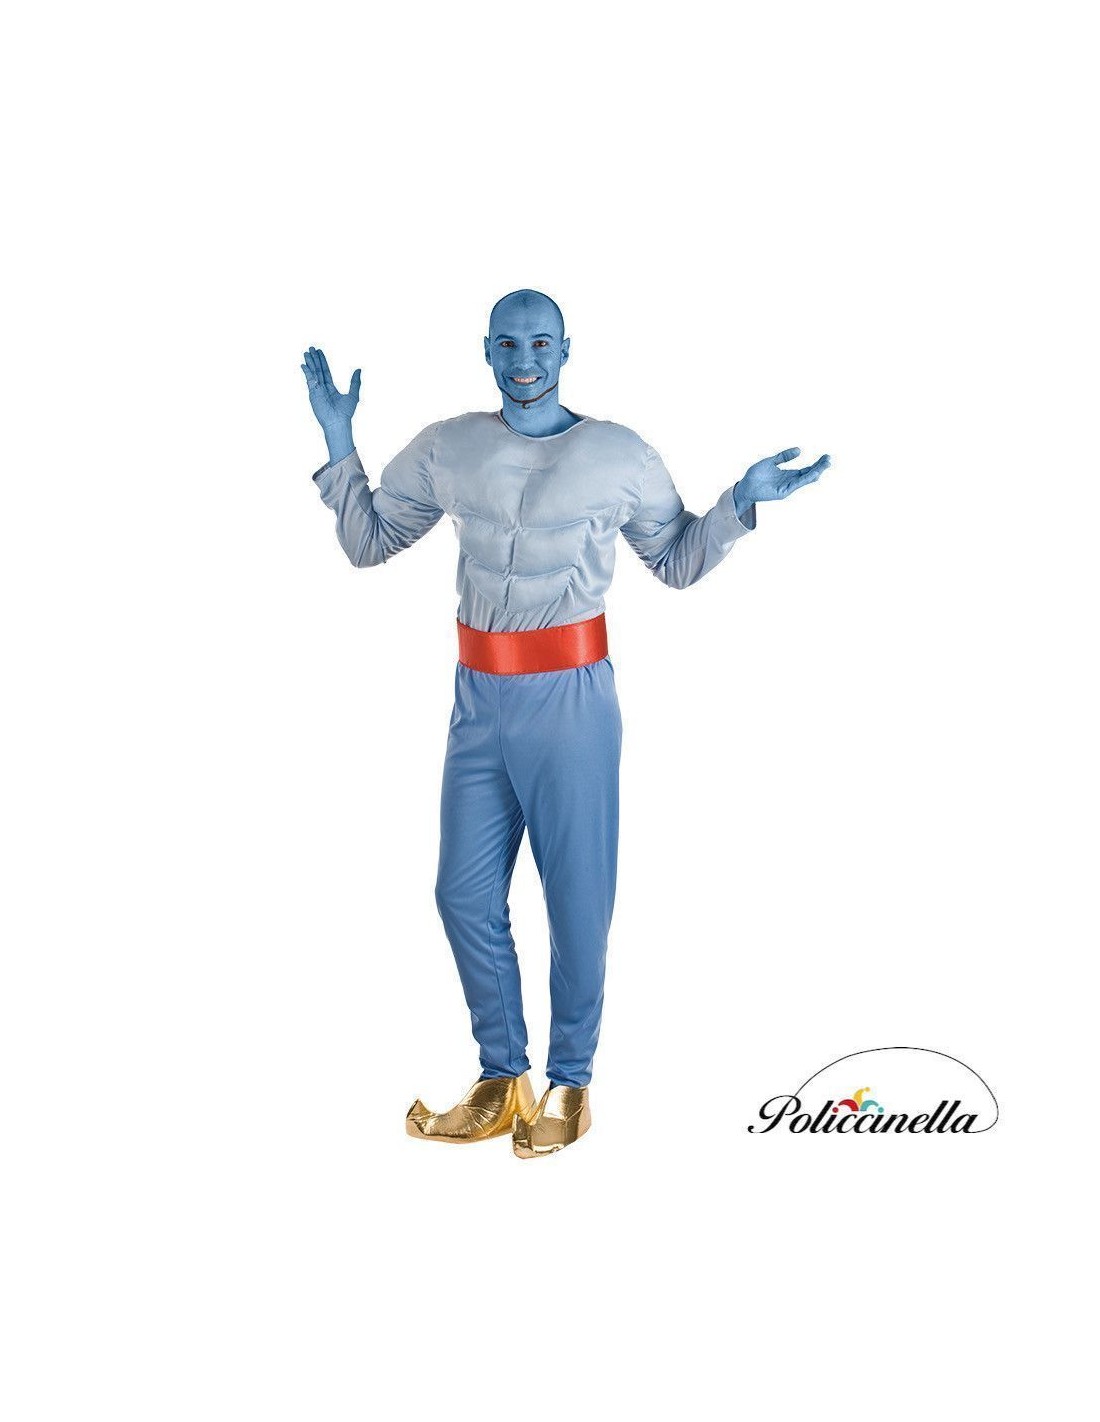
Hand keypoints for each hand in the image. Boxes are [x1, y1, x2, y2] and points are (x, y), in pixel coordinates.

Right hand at [301, 346, 359, 461]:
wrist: (338, 422)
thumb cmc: (345, 413)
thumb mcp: (353, 395)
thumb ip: (355, 382)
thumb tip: (358, 370)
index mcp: (331, 388)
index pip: (325, 372)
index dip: (322, 361)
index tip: (319, 352)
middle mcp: (322, 388)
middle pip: (318, 370)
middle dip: (314, 359)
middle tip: (311, 348)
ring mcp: (317, 391)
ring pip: (313, 373)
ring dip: (310, 363)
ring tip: (307, 353)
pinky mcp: (313, 394)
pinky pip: (309, 380)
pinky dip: (307, 372)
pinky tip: (304, 365)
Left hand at [734, 448, 830, 519]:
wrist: (745, 486)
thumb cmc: (755, 475)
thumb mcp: (771, 461)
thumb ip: (784, 456)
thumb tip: (799, 450)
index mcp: (788, 474)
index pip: (806, 469)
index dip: (816, 464)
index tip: (826, 456)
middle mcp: (790, 481)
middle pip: (808, 474)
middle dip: (819, 467)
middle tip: (829, 459)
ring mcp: (787, 487)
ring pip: (804, 480)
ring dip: (815, 473)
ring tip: (824, 465)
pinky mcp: (782, 492)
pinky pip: (795, 485)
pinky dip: (804, 480)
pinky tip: (812, 474)